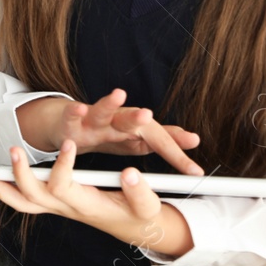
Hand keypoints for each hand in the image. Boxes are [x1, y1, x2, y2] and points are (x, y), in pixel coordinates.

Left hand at [0, 142, 193, 255]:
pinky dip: (6, 191)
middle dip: (19, 175)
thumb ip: (140, 192)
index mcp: (86, 206)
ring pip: (23, 202)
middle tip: (13, 151)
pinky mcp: (55, 204)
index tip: (70, 144)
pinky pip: (24, 201)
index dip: (63, 167)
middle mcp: (67, 209)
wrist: (136, 229)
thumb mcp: (148, 206)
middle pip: (33, 197)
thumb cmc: (141, 216)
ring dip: (1, 188)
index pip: (64, 188)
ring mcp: (58, 208)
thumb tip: (130, 173)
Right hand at [16, 88, 203, 174]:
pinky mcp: (70, 124)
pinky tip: (79, 108)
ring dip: (108, 103)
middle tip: (148, 115)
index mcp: (133, 127)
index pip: (158, 140)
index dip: (176, 155)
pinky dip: (74, 112)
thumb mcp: (138, 139)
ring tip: (118, 94)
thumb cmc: (108, 133)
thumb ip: (165, 139)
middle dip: (139, 118)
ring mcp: (92, 121)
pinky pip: (71, 117)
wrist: (71, 125)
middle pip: (130, 119)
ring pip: (101, 111)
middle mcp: (115, 120)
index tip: (195, 171)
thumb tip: (195, 139)